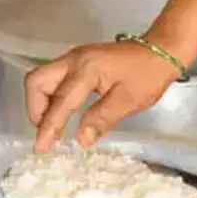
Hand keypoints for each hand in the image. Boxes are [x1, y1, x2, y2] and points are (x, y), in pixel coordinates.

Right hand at [24, 41, 182, 150]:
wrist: (160, 51)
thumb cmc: (148, 75)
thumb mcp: (129, 100)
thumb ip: (102, 118)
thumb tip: (81, 140)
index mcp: (87, 69)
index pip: (60, 101)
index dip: (49, 126)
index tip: (41, 147)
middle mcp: (73, 60)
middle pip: (36, 81)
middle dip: (35, 109)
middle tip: (47, 131)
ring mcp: (73, 58)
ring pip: (41, 78)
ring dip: (41, 102)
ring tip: (53, 125)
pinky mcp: (76, 61)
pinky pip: (52, 78)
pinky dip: (50, 97)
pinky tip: (63, 112)